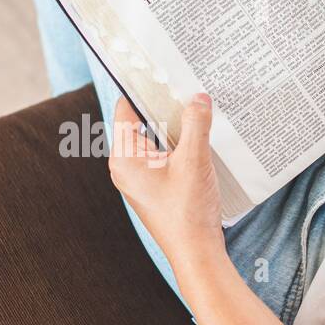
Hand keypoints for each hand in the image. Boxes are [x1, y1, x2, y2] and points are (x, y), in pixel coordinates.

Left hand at [107, 94, 226, 271]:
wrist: (196, 252)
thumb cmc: (187, 211)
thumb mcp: (194, 159)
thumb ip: (195, 123)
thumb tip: (198, 98)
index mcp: (124, 157)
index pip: (126, 110)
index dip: (143, 89)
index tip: (161, 72)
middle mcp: (125, 167)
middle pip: (142, 123)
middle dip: (165, 108)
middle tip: (188, 88)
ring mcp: (139, 179)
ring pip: (156, 140)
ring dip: (176, 129)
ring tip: (198, 111)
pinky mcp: (154, 187)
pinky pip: (164, 156)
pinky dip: (179, 146)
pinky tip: (200, 140)